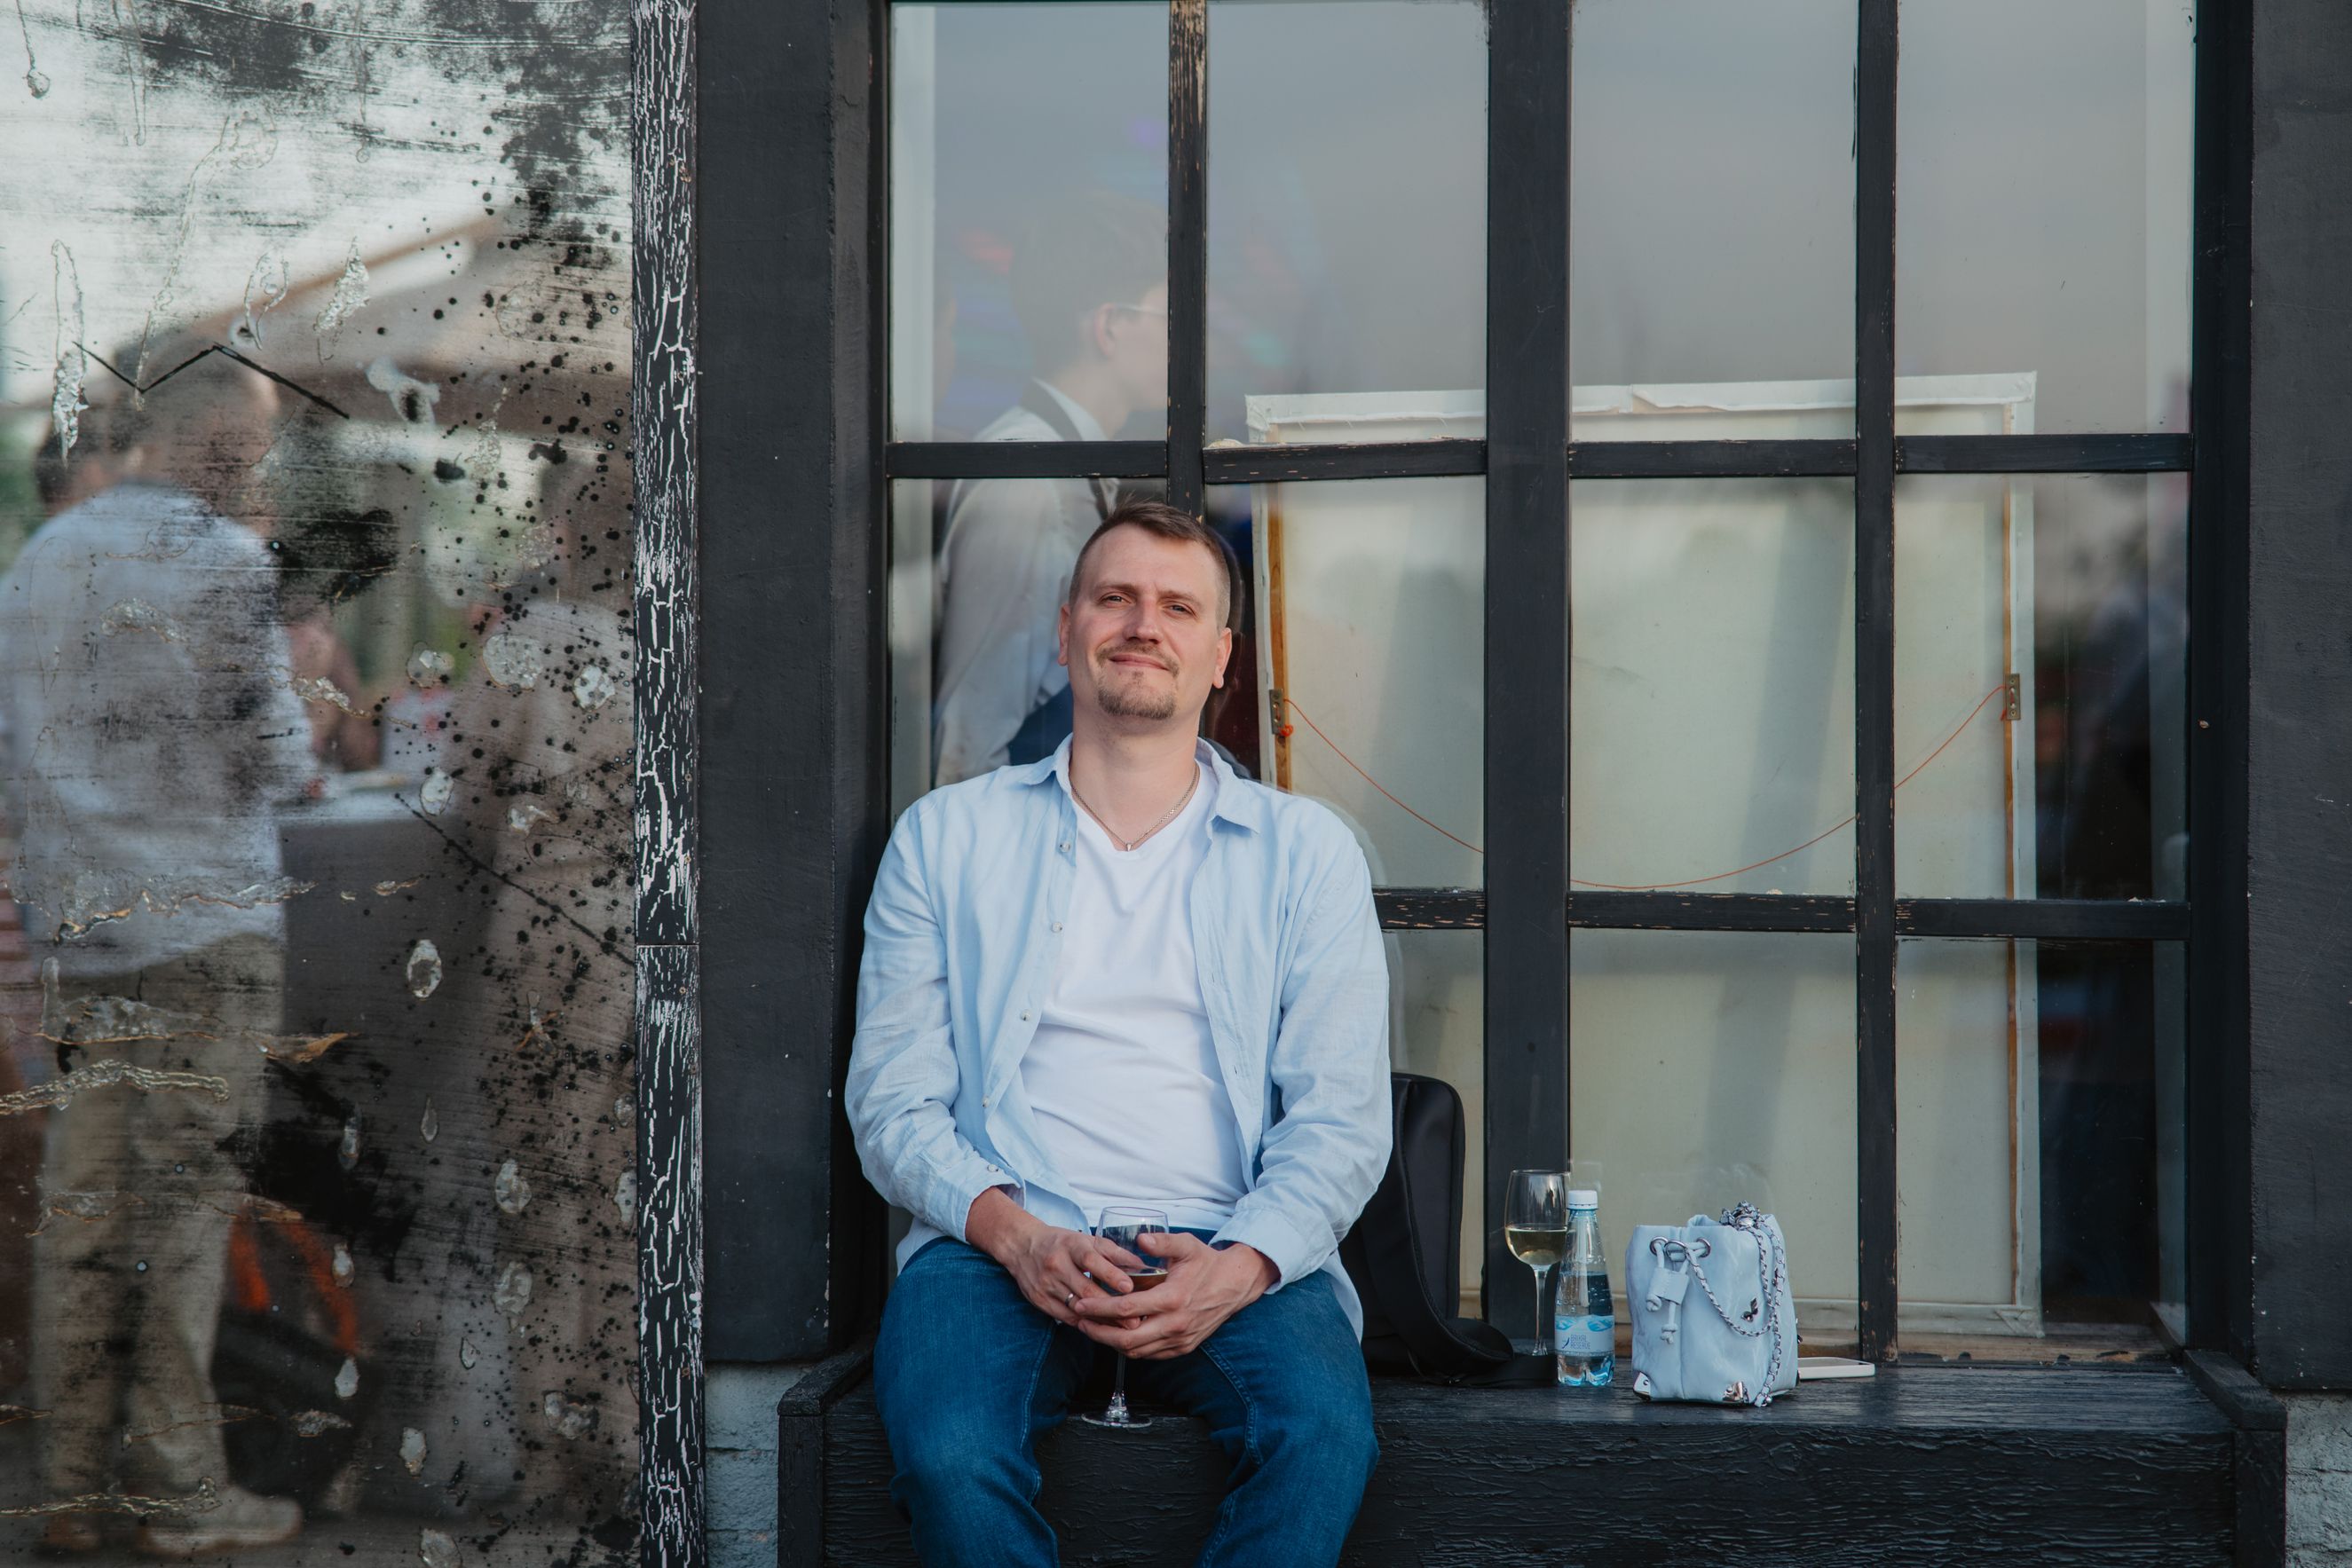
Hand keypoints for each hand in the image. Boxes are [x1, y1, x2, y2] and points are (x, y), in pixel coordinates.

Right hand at [966, 1187, 1145, 1327]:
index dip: (1110, 1274)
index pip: (1091, 1260)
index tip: (1129, 1287)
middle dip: (1111, 1307)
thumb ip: (1114, 1253)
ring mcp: (1046, 1285)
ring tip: (1122, 1329)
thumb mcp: (1087, 1240)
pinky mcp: (1040, 1301)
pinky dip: (1085, 1323)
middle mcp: (1056, 1265)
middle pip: (1085, 1290)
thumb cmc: (1062, 1243)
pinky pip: (1066, 1317)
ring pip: (1077, 1308)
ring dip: (1101, 1320)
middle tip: (1134, 1320)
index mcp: (1070, 1246)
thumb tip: (1140, 1266)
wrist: (1022, 1247)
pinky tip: (1101, 1328)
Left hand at [1071, 1234, 1278, 1358]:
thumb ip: (1162, 1242)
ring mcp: (1180, 1339)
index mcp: (1173, 1298)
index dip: (1099, 1308)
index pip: (1126, 1309)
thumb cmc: (1207, 1263)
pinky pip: (1150, 1354)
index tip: (1081, 1303)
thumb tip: (1140, 1240)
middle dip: (1098, 1332)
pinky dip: (1130, 1348)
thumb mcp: (1186, 1245)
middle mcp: (1175, 1324)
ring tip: (1092, 1328)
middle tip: (1079, 1320)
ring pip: (1136, 1351)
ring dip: (1111, 1342)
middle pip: (1126, 1339)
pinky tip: (1117, 1335)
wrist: (1235, 1284)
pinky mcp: (1183, 1347)